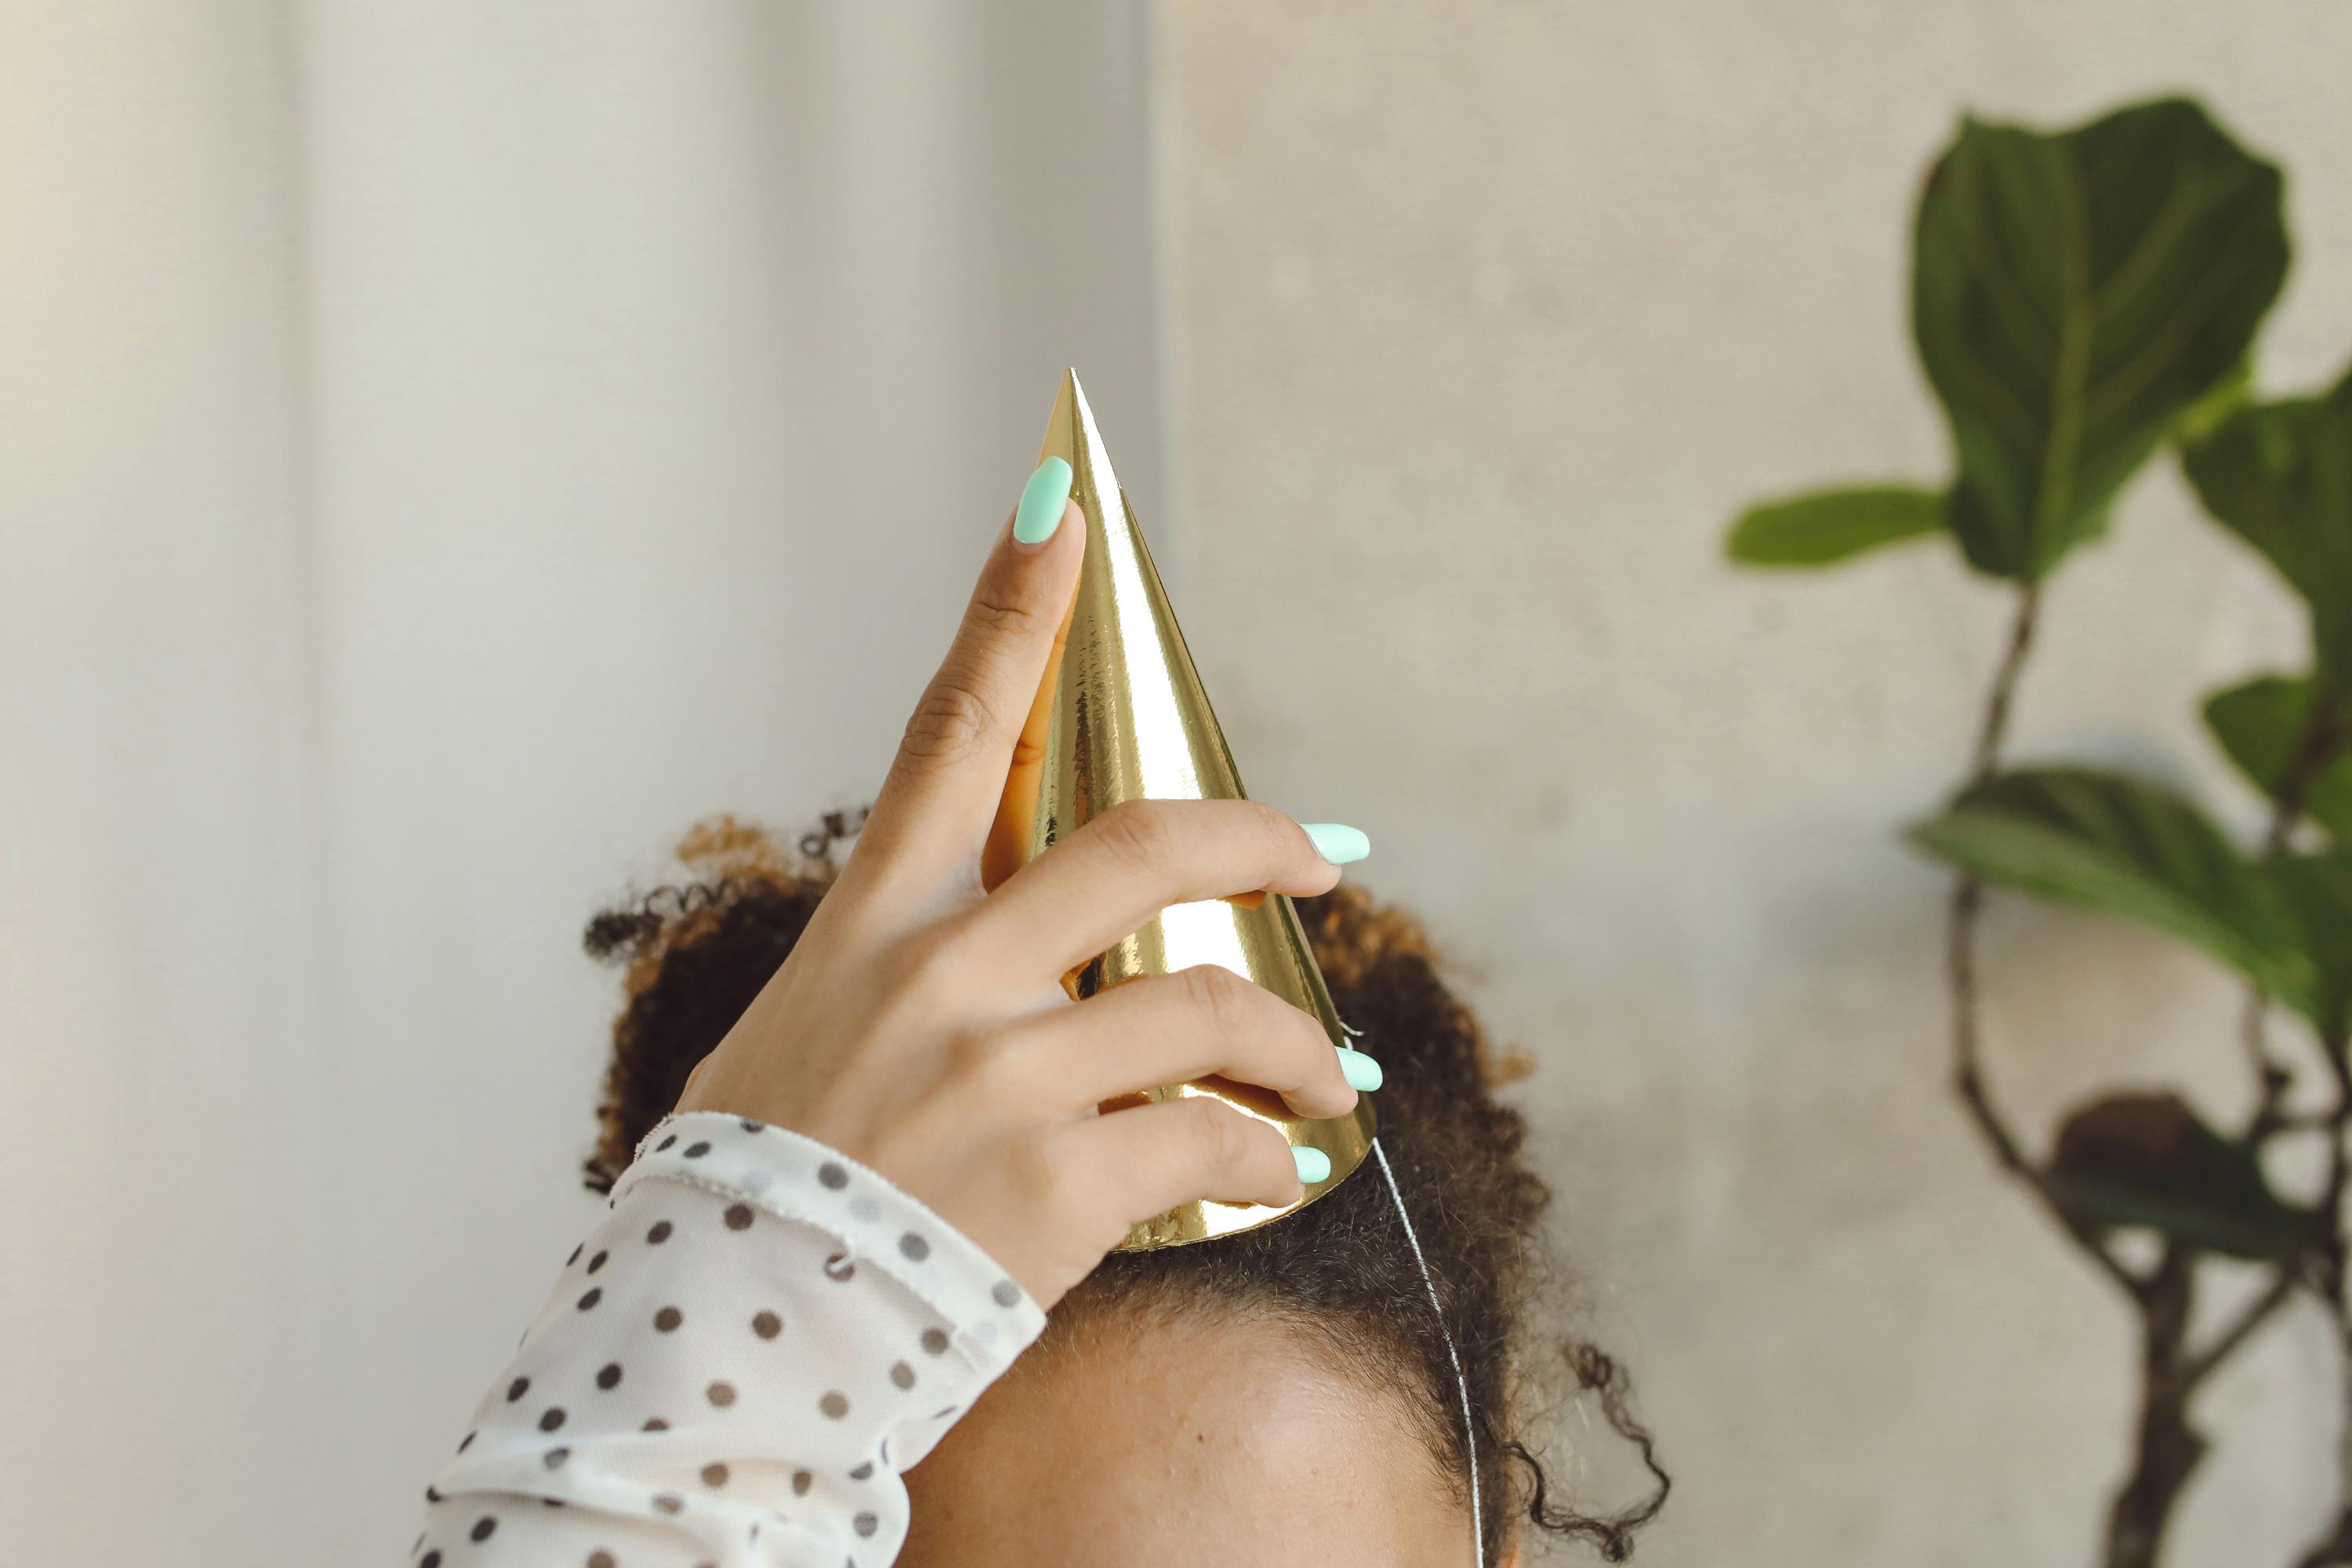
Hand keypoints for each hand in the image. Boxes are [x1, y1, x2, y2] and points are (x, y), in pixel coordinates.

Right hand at [675, 465, 1371, 1308]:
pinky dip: (1260, 1157)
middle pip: (1144, 847)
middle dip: (1257, 839)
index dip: (1012, 609)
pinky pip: (1208, 1145)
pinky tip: (1268, 1172)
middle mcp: (945, 976)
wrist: (723, 1345)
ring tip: (1324, 1084)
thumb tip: (1009, 957)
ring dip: (1294, 1046)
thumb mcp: (808, 1039)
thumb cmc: (762, 1188)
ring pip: (1211, 1010)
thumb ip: (906, 977)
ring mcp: (1004, 1077)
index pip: (953, 730)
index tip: (1063, 509)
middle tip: (1317, 860)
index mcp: (876, 924)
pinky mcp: (1057, 1187)